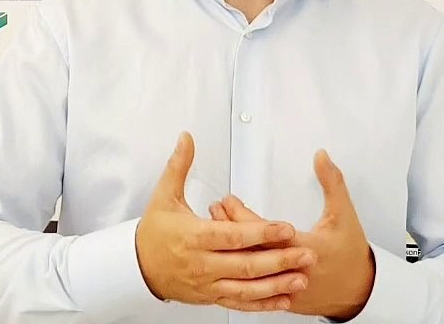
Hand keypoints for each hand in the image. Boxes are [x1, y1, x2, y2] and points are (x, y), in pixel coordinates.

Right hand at [135, 132, 317, 312]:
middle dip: (279, 260)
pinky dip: (262, 304)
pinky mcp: (211, 296)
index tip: (286, 228)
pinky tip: (282, 300)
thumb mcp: (164, 196)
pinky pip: (240, 303)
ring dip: (276, 285)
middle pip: (246, 264)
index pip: (232, 236)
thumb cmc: (154, 233)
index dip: (261, 232)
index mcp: (194, 237)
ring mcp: (208, 283)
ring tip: (300, 278)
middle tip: (306, 254)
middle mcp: (203, 264)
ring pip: (246, 288)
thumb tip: (186, 139)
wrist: (137, 268)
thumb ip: (179, 166)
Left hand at [209, 149, 375, 320]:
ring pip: (249, 270)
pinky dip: (239, 272)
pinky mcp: (282, 298)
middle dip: (228, 229)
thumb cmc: (351, 255)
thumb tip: (321, 158)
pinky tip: (228, 260)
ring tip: (214, 231)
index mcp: (305, 248)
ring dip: (229, 249)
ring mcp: (285, 287)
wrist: (359, 291)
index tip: (228, 201)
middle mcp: (292, 270)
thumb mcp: (344, 213)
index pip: (264, 231)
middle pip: (250, 249)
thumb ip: (332, 182)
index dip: (241, 215)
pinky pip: (254, 288)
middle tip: (214, 211)